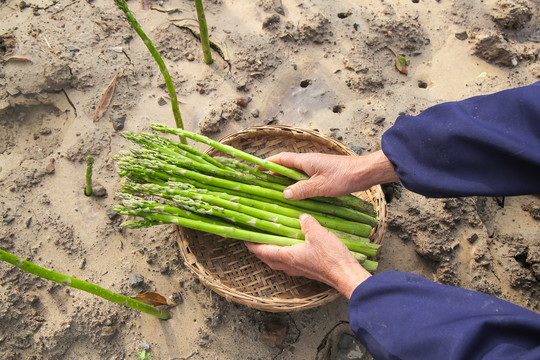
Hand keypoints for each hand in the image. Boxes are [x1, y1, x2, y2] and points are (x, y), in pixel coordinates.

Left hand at [245, 214, 370, 298]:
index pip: (262, 251)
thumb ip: (307, 223)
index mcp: (287, 256)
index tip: (243, 236)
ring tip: (270, 241)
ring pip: (278, 262)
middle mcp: (289, 265)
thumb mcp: (318, 233)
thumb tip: (302, 217)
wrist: (346, 275)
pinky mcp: (307, 270)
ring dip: (271, 253)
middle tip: (255, 237)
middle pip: (267, 258)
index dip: (251, 244)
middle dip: (259, 249)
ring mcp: (298, 270)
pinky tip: (291, 246)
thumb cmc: (331, 257)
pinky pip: (289, 262)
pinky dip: (284, 255)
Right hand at [265, 150, 398, 199]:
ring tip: (275, 190)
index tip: (257, 168)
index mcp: (305, 160)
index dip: (268, 163)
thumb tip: (284, 194)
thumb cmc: (344, 177)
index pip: (281, 159)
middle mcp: (309, 161)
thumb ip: (302, 189)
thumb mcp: (321, 186)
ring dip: (285, 179)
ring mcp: (317, 167)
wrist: (365, 173)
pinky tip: (296, 194)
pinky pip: (305, 177)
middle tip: (262, 181)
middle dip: (274, 172)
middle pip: (286, 165)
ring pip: (296, 172)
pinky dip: (297, 183)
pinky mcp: (323, 173)